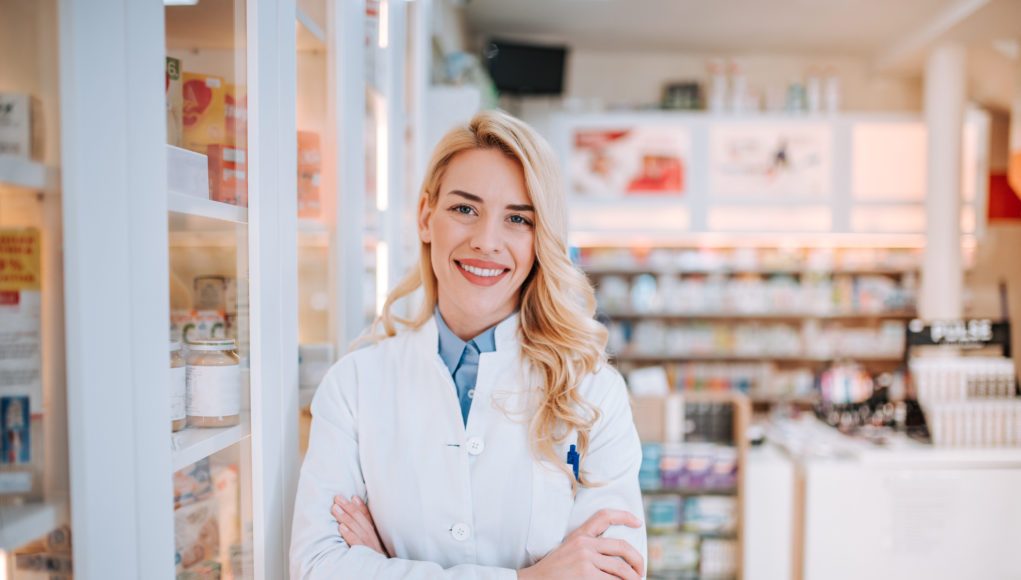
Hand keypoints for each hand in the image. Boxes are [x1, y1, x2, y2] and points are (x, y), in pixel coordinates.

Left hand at [331, 495, 389, 556]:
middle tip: (338, 498)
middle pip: (361, 521)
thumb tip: (356, 520)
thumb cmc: (376, 561)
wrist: (385, 575)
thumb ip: (368, 533)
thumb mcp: (376, 547)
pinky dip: (349, 535)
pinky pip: (357, 544)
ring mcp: (369, 548)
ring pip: (357, 529)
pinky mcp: (365, 556)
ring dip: (345, 518)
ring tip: (335, 509)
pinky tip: (341, 528)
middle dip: (349, 508)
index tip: (352, 496)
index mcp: (376, 537)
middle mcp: (374, 540)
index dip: (361, 507)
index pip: (368, 519)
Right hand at [517, 509, 643, 579]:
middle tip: (640, 571)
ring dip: (632, 578)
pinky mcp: (586, 574)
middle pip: (622, 546)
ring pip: (621, 568)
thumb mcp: (568, 551)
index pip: (604, 516)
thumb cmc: (553, 572)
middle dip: (637, 560)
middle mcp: (584, 544)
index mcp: (579, 535)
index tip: (638, 522)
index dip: (624, 516)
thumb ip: (589, 549)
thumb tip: (615, 558)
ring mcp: (586, 559)